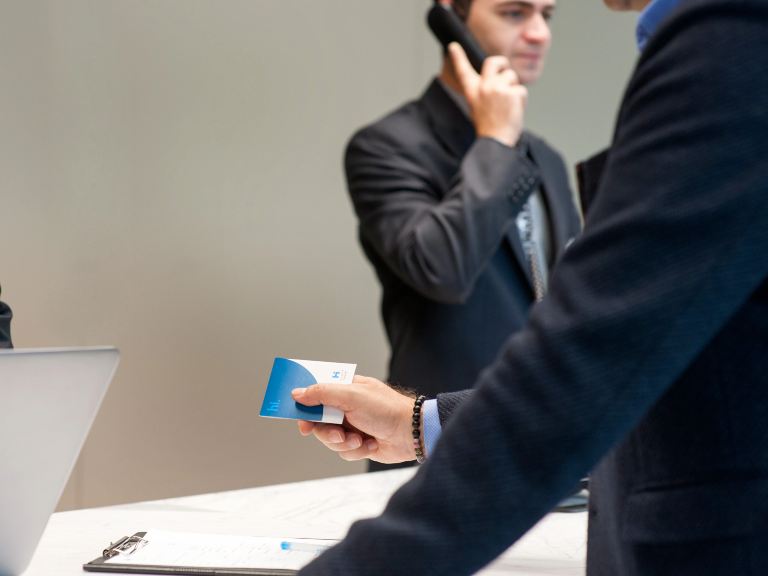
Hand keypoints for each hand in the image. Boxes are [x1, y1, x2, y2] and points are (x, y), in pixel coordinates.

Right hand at [291, 375, 415, 463]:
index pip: (316, 393)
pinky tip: (371, 444)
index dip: (304, 405)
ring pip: (330, 439)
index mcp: (345, 388)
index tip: (298, 417)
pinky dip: (356, 450)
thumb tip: (297, 393)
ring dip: (343, 442)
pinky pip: (344, 451)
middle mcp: (346, 406)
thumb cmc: (385, 409)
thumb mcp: (351, 395)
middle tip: (337, 433)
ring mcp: (352, 425)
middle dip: (326, 431)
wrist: (411, 434)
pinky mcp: (359, 443)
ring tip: (358, 439)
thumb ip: (322, 393)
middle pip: (318, 421)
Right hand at [449, 42, 526, 146]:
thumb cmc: (489, 127)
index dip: (458, 58)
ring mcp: (498, 88)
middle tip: (505, 69)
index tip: (453, 46)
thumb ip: (486, 91)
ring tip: (508, 106)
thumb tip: (500, 77)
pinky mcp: (512, 92)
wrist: (495, 142)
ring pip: (512, 77)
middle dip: (502, 63)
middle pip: (494, 62)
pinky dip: (521, 101)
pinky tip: (514, 112)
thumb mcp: (480, 106)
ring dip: (513, 89)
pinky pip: (521, 90)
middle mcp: (484, 87)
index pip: (463, 71)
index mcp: (472, 91)